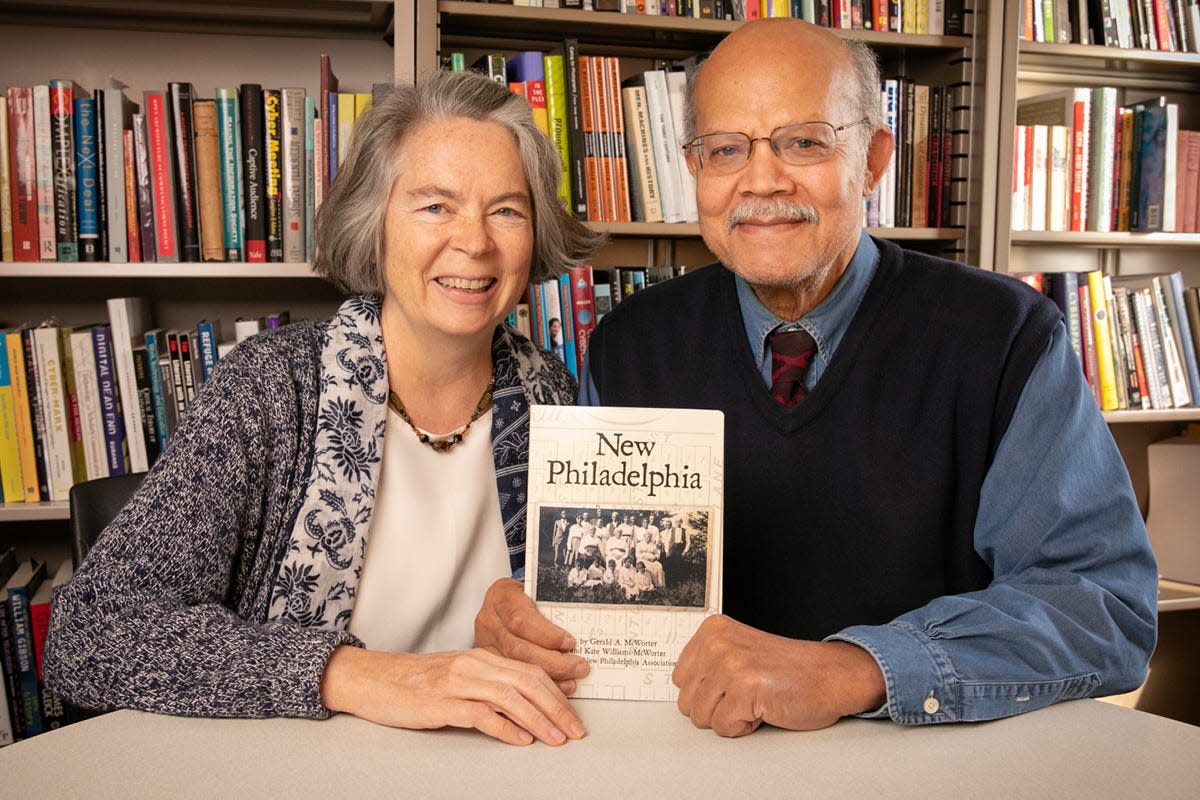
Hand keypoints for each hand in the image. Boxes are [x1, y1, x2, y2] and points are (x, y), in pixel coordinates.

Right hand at [320, 645, 585, 745]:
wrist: (371, 680)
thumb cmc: (415, 683)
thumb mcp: (458, 676)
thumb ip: (488, 685)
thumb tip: (526, 708)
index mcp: (481, 657)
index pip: (530, 671)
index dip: (557, 693)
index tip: (574, 714)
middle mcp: (474, 665)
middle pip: (528, 682)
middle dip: (557, 708)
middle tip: (576, 731)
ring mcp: (457, 682)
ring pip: (511, 697)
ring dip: (539, 719)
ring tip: (556, 738)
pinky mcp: (440, 703)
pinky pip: (481, 714)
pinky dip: (505, 727)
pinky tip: (520, 740)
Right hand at [474, 578, 589, 690]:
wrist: (504, 603)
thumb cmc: (527, 598)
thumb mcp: (538, 592)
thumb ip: (554, 607)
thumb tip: (585, 625)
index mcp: (502, 596)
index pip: (521, 618)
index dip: (547, 634)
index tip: (570, 642)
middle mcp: (489, 620)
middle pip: (518, 648)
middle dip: (553, 662)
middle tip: (579, 666)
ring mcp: (485, 643)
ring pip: (515, 668)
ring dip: (548, 678)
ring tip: (571, 681)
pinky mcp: (488, 662)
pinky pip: (511, 680)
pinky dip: (536, 687)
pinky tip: (554, 689)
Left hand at [672, 615, 885, 736]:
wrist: (831, 676)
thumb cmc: (789, 671)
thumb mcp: (738, 652)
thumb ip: (707, 665)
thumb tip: (681, 691)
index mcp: (712, 630)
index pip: (678, 679)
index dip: (707, 691)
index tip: (733, 683)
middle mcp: (717, 642)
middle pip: (686, 701)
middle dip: (716, 708)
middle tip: (746, 694)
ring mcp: (730, 664)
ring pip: (701, 717)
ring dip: (730, 718)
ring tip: (755, 699)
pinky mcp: (744, 688)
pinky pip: (724, 727)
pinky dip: (745, 727)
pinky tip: (763, 708)